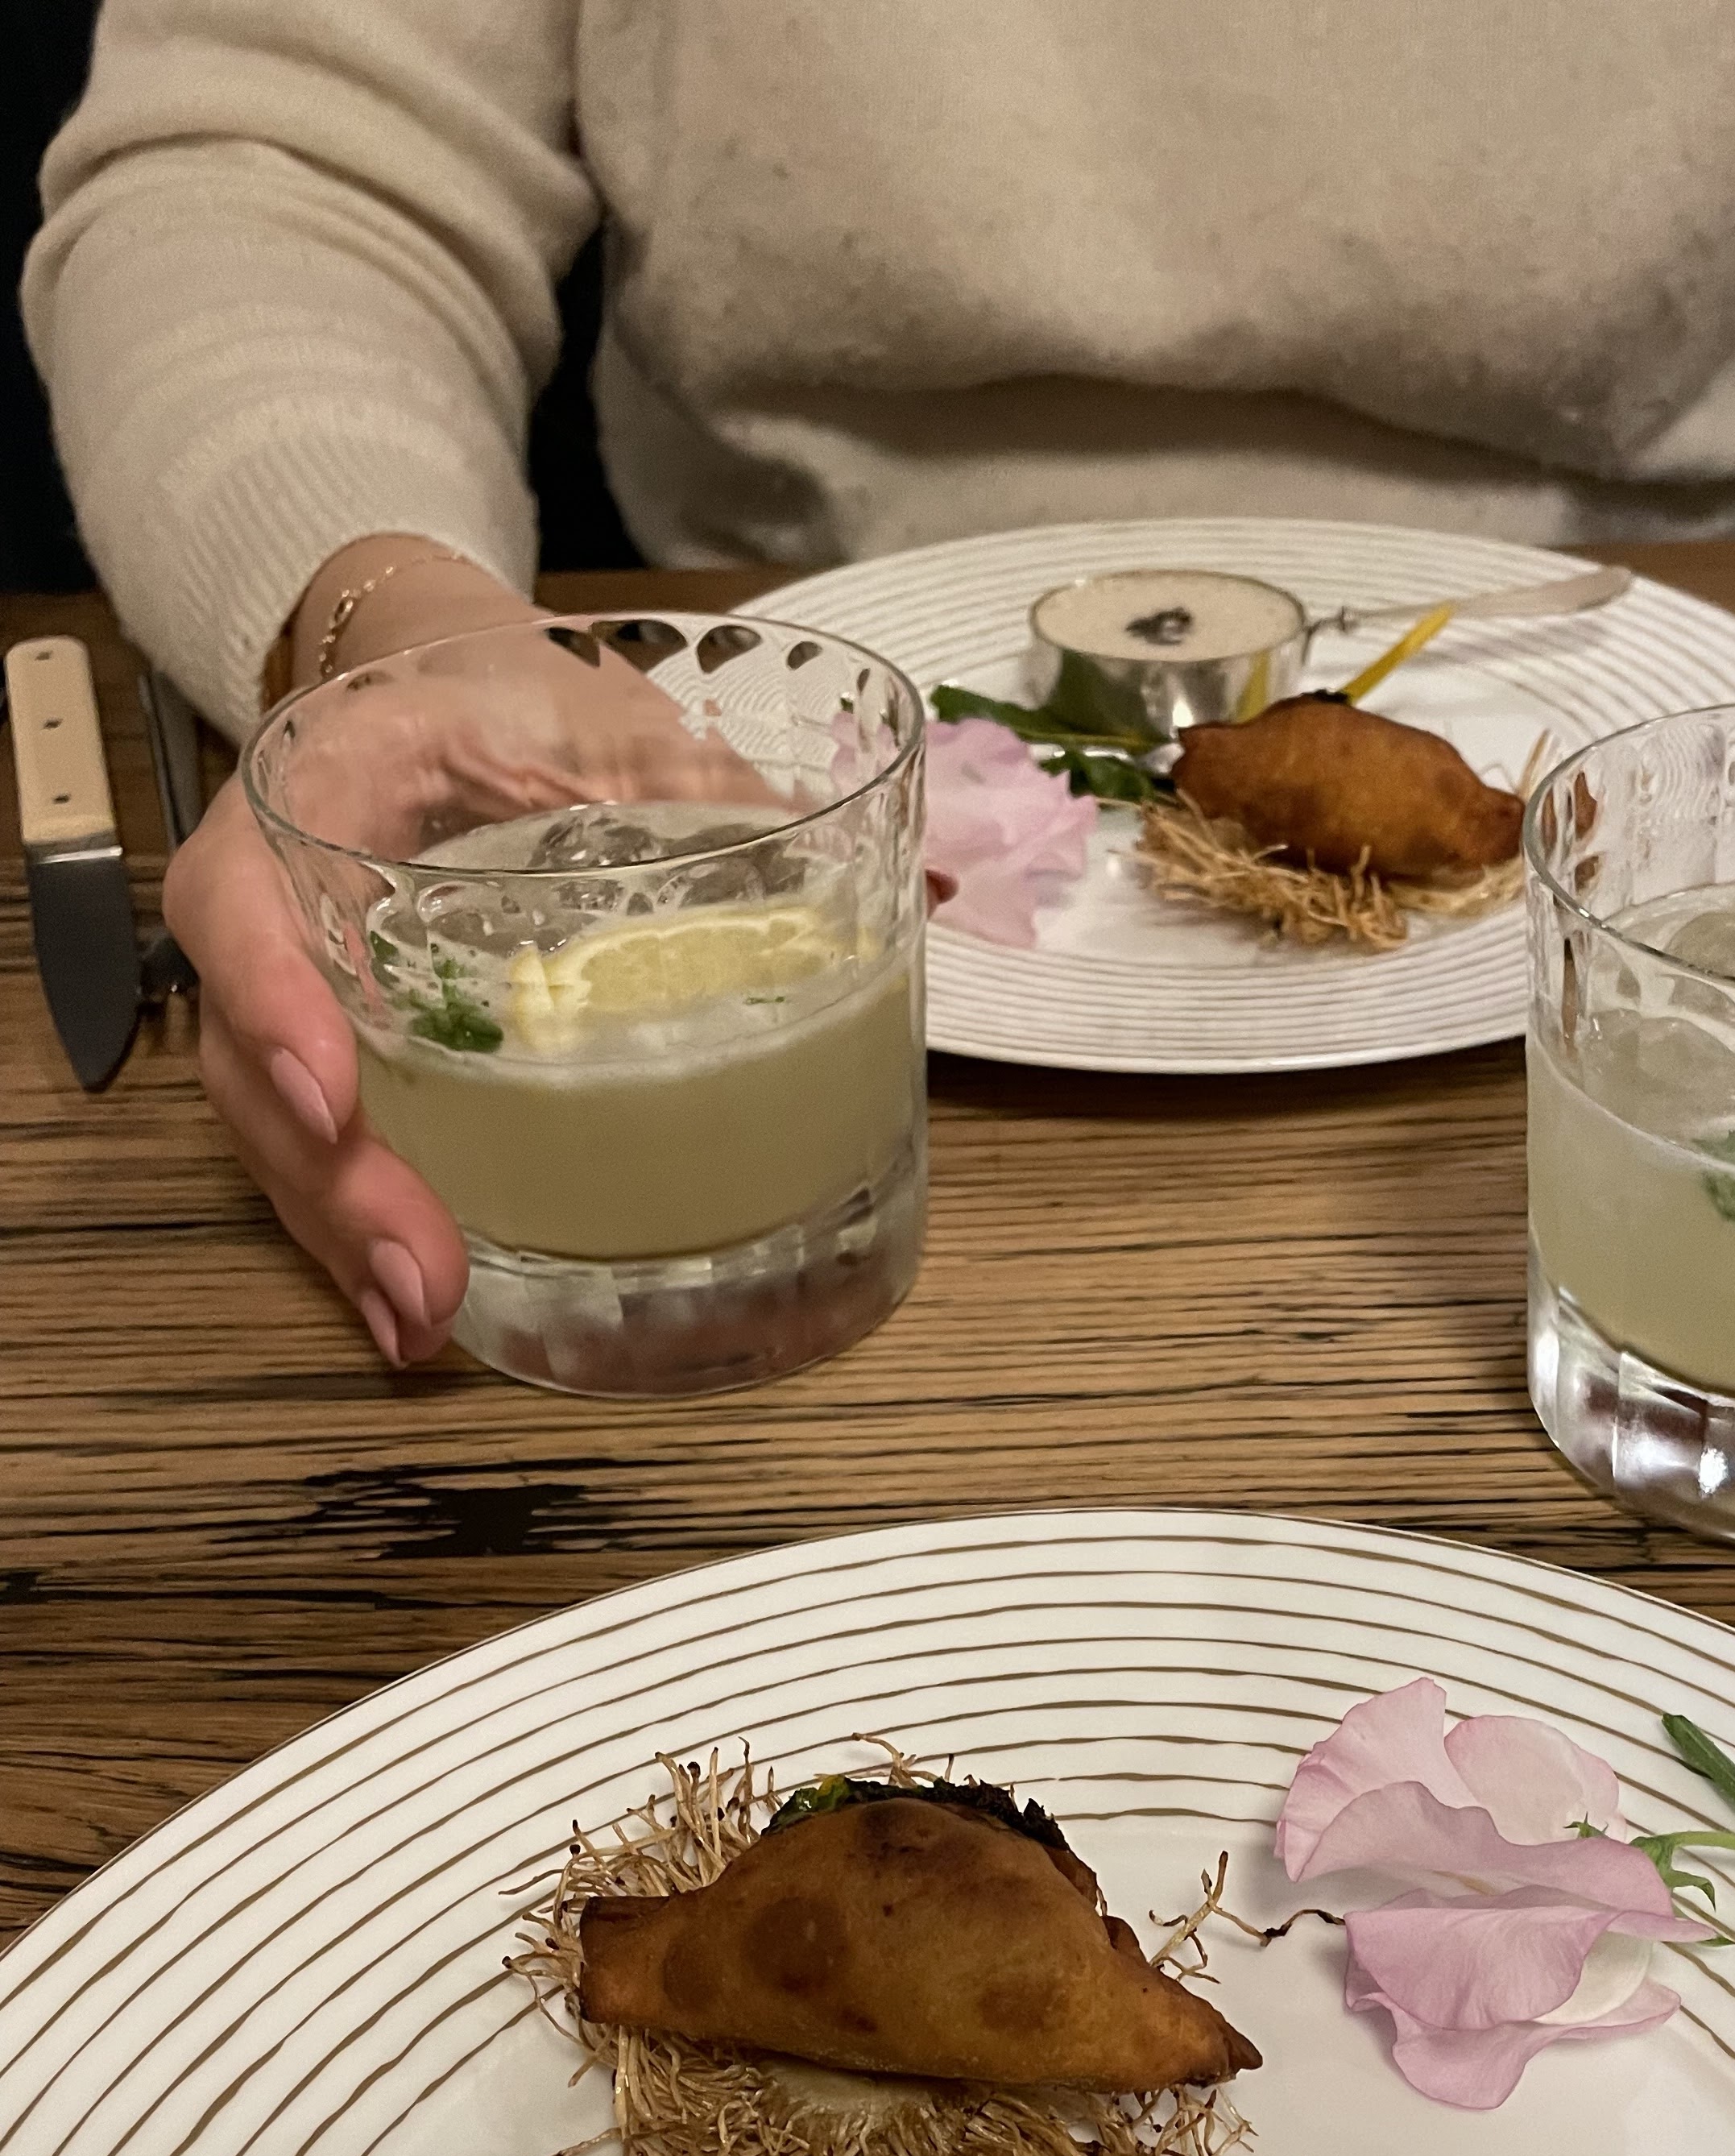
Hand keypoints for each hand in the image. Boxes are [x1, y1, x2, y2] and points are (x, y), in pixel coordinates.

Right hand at [168, 551, 776, 1366]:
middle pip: (254, 1061)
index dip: (274, 1001)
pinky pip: (322, 1154)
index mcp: (318, 793)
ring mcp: (297, 994)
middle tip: (419, 1270)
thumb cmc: (515, 692)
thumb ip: (720, 788)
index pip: (240, 898)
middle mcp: (280, 907)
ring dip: (345, 1238)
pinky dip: (362, 1237)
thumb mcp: (599, 708)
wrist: (447, 686)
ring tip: (420, 1322)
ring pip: (279, 1132)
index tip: (336, 1095)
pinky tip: (418, 1316)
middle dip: (337, 1181)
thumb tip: (926, 889)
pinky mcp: (339, 1055)